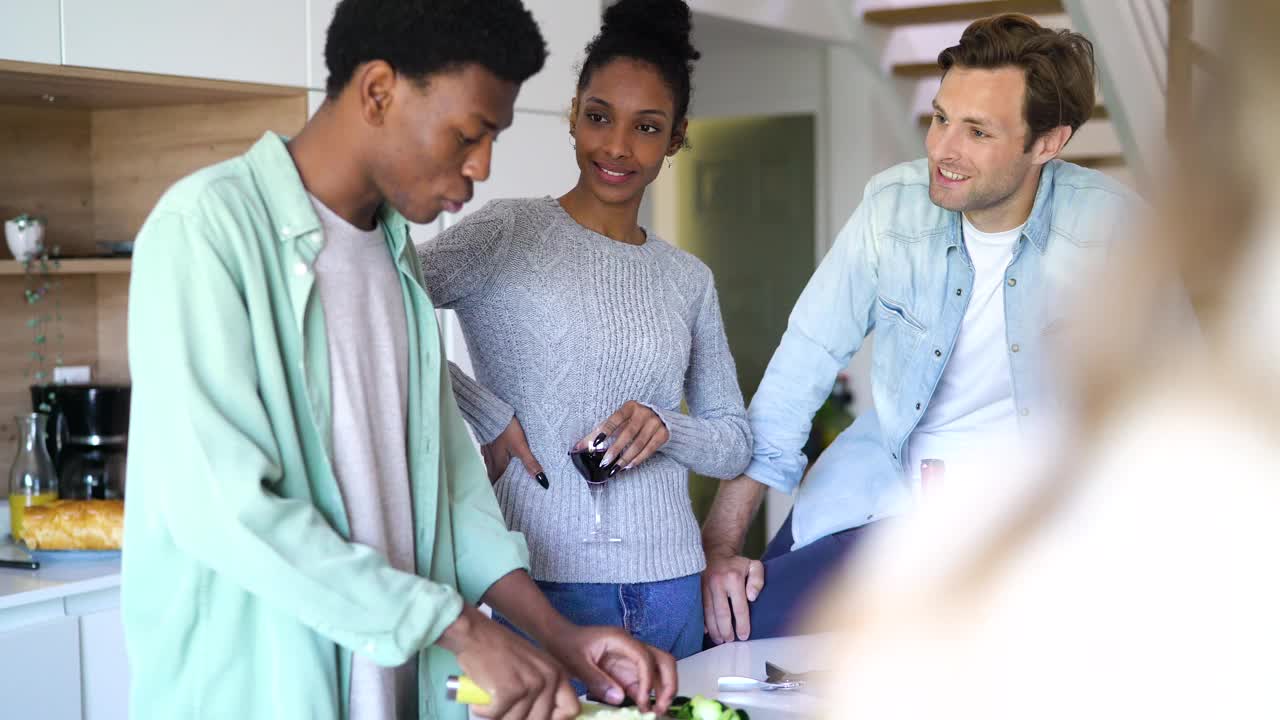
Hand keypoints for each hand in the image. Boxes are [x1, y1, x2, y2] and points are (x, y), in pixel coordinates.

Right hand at [438, 606, 577, 719]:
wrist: (475, 634)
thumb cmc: (499, 651)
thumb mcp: (532, 666)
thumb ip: (543, 689)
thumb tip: (542, 716)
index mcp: (557, 673)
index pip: (571, 709)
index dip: (554, 719)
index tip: (534, 717)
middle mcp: (549, 679)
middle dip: (518, 718)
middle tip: (503, 708)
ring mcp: (531, 685)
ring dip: (497, 715)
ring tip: (489, 698)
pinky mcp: (510, 691)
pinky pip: (495, 715)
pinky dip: (482, 711)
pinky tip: (480, 696)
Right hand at [483, 416, 547, 488]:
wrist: (493, 412)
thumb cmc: (506, 429)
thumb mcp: (521, 447)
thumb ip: (530, 464)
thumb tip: (542, 480)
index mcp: (497, 466)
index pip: (497, 485)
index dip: (501, 492)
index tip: (508, 499)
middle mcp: (490, 462)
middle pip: (495, 478)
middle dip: (502, 484)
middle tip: (511, 490)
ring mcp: (488, 453)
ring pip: (493, 468)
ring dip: (500, 474)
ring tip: (509, 478)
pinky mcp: (489, 445)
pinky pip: (493, 458)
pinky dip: (498, 463)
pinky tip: (505, 460)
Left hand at [543, 624, 677, 714]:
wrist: (558, 638)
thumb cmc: (565, 645)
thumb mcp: (576, 662)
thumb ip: (597, 680)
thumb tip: (620, 698)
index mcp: (620, 640)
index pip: (645, 657)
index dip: (648, 679)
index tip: (643, 700)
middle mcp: (631, 648)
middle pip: (663, 660)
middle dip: (668, 684)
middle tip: (660, 707)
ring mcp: (630, 660)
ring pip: (659, 671)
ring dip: (662, 691)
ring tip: (654, 712)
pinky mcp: (626, 671)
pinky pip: (644, 683)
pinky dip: (648, 697)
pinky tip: (643, 711)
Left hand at [576, 401, 670, 474]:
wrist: (659, 417)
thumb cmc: (632, 420)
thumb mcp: (617, 422)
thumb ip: (598, 433)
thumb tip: (577, 447)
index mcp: (630, 407)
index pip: (615, 419)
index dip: (605, 430)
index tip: (595, 443)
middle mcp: (643, 413)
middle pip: (628, 433)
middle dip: (615, 449)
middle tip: (604, 462)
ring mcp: (655, 423)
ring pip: (638, 444)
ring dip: (625, 458)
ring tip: (615, 468)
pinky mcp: (663, 434)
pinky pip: (649, 449)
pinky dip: (638, 459)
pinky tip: (629, 466)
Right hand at [702, 549, 764, 643]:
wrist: (715, 551)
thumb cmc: (736, 563)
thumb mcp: (753, 566)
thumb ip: (758, 580)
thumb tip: (752, 597)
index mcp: (733, 578)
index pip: (739, 607)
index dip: (742, 624)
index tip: (743, 635)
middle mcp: (717, 582)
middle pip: (722, 614)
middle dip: (726, 631)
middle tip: (730, 641)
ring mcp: (704, 586)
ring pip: (709, 614)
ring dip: (714, 630)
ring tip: (720, 640)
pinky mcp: (696, 589)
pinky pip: (699, 609)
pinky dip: (703, 622)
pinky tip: (708, 631)